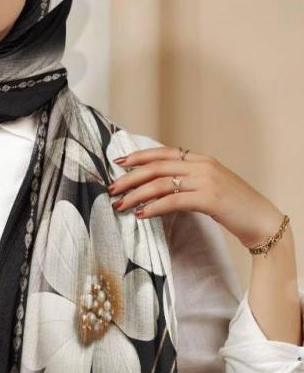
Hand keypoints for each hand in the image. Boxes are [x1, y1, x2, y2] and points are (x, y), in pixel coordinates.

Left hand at [107, 146, 284, 249]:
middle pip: (156, 166)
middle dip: (130, 178)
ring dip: (136, 194)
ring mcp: (206, 180)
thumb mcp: (208, 187)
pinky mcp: (209, 198)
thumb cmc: (233, 207)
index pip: (163, 152)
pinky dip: (153, 207)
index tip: (118, 163)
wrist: (261, 220)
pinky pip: (173, 200)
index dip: (139, 156)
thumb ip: (187, 182)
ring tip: (120, 205)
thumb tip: (157, 189)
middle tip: (112, 189)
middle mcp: (202, 165)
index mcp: (200, 160)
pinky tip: (140, 214)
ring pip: (161, 183)